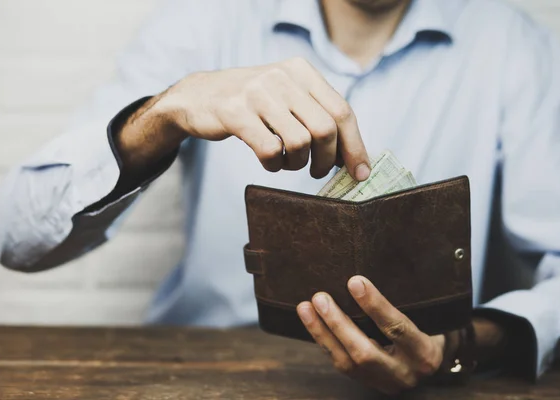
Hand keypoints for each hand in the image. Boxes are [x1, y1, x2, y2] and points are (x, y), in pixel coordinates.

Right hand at [153, 57, 370, 179]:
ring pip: (300, 142)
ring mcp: (257, 93)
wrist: (199, 96)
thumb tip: (352, 158)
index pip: (342, 111)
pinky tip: (269, 161)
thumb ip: (318, 117)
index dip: (355, 146)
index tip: (360, 173)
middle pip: (325, 129)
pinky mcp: (235, 112)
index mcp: (301, 71)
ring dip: (298, 164)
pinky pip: (270, 150)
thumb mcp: (287, 97)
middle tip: (318, 172)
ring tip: (288, 162)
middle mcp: (282, 77)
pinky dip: (275, 165)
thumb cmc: (253, 104)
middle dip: (327, 160)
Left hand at [296, 276, 447, 395]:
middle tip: (320, 297)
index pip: (397, 328)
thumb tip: (375, 270)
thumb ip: (410, 301)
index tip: (354, 282)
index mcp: (425, 353)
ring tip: (306, 307)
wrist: (435, 361)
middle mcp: (405, 373)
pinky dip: (324, 341)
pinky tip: (311, 321)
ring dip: (323, 333)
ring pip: (346, 362)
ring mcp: (384, 382)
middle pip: (364, 352)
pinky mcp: (368, 383)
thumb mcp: (432, 316)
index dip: (375, 306)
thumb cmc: (433, 328)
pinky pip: (341, 364)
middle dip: (339, 324)